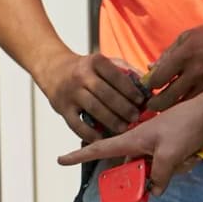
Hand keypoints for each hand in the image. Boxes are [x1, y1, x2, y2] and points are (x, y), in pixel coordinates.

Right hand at [35, 52, 149, 140]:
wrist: (54, 70)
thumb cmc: (86, 68)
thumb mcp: (104, 62)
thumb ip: (126, 71)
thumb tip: (148, 84)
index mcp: (95, 62)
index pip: (116, 76)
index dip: (130, 90)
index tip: (142, 101)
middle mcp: (81, 76)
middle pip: (106, 94)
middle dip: (123, 108)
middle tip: (136, 118)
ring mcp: (71, 93)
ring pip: (94, 109)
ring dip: (111, 120)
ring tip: (124, 128)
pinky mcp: (62, 109)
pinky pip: (77, 124)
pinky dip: (90, 134)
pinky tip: (102, 139)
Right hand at [58, 98, 202, 195]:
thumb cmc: (185, 126)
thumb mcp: (170, 154)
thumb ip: (160, 176)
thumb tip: (154, 191)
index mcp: (131, 141)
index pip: (99, 149)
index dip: (79, 155)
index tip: (60, 159)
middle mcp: (139, 146)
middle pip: (129, 175)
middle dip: (139, 193)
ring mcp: (154, 149)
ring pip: (153, 174)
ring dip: (169, 175)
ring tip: (187, 159)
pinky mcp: (168, 151)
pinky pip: (169, 169)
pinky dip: (181, 166)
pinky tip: (193, 155)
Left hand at [143, 20, 202, 111]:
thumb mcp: (188, 36)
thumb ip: (168, 53)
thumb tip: (151, 68)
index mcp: (184, 55)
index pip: (158, 79)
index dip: (149, 86)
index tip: (147, 88)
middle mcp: (194, 72)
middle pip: (167, 98)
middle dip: (154, 105)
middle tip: (150, 106)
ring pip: (182, 106)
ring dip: (170, 109)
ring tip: (164, 108)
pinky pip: (197, 104)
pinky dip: (188, 107)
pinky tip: (183, 106)